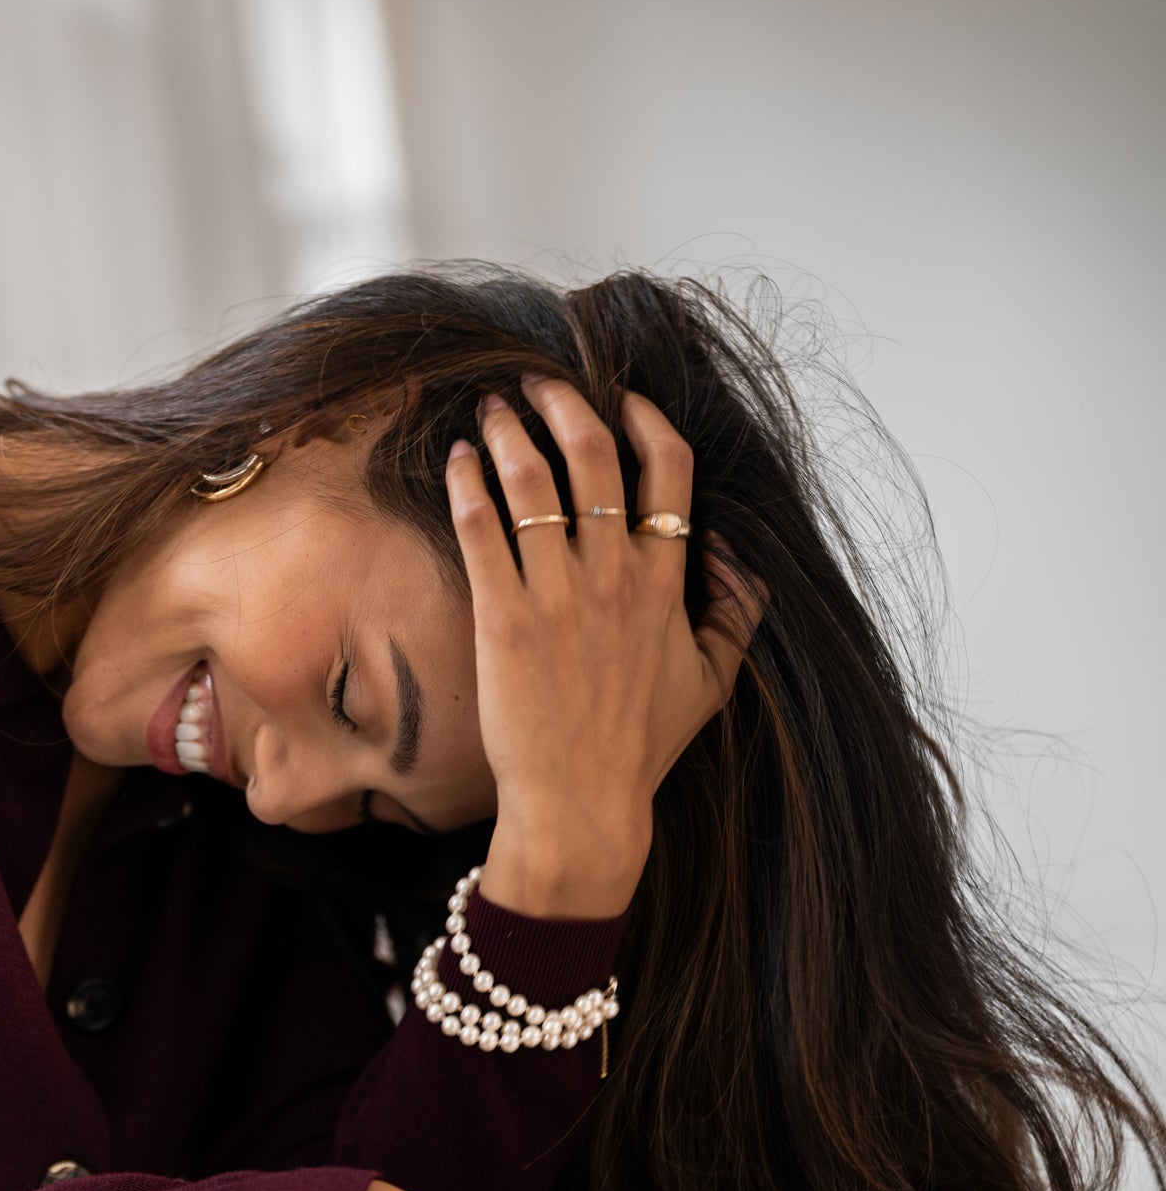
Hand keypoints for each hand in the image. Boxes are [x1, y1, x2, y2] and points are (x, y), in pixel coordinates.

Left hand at [445, 381, 765, 917]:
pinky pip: (483, 530)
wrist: (581, 804)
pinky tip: (456, 462)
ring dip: (507, 433)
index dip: (645, 422)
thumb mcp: (712, 682)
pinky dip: (467, 485)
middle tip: (538, 386)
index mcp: (666, 585)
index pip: (667, 473)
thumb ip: (736, 613)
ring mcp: (557, 596)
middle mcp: (614, 578)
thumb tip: (735, 555)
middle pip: (594, 458)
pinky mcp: (503, 619)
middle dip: (564, 406)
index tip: (622, 401)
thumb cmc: (641, 749)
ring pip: (532, 482)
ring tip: (490, 412)